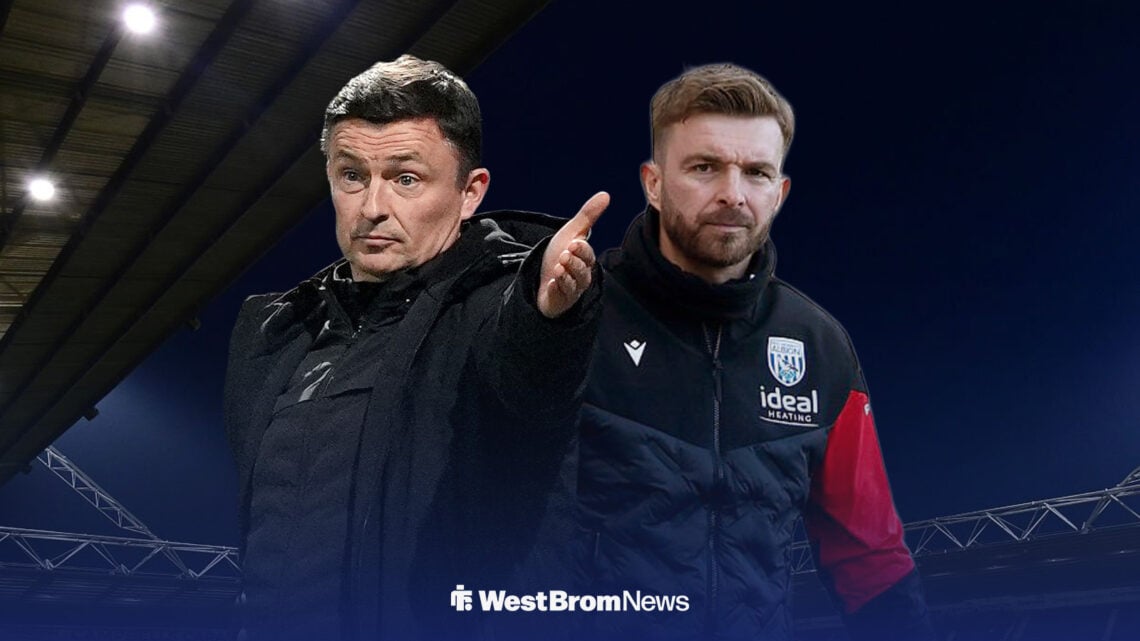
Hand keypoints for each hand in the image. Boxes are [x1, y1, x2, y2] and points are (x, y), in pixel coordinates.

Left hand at [537, 191, 609, 318]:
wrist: (542, 278)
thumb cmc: (560, 255)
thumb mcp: (572, 233)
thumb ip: (588, 216)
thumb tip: (605, 194)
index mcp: (585, 260)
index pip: (588, 255)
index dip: (582, 250)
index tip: (574, 243)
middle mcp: (581, 277)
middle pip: (582, 271)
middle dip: (574, 263)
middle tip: (564, 255)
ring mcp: (570, 290)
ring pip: (573, 285)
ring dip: (566, 276)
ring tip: (558, 267)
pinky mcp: (558, 300)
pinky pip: (560, 296)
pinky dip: (556, 289)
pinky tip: (551, 283)